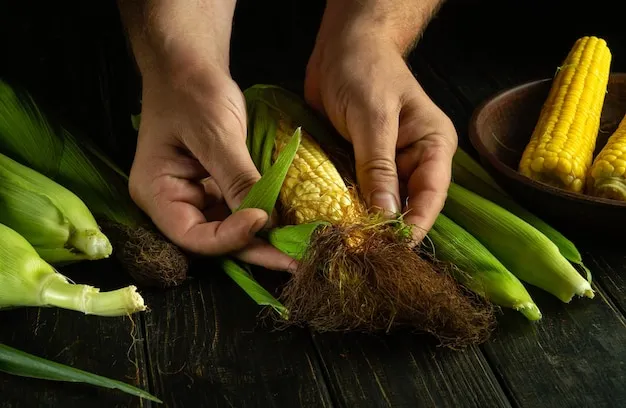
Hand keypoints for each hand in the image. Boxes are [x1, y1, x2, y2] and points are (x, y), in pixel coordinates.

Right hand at [129, 68, 295, 271]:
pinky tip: (289, 223)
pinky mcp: (217, 188)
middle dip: (255, 249)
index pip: (192, 235)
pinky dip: (263, 215)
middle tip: (295, 261)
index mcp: (156, 192)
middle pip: (214, 239)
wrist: (190, 65)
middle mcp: (174, 203)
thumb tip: (266, 222)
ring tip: (299, 248)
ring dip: (264, 238)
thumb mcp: (215, 134)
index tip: (263, 219)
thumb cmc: (192, 91)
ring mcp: (197, 197)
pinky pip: (240, 209)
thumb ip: (238, 179)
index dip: (229, 237)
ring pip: (231, 229)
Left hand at [304, 29, 456, 241]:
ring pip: (381, 204)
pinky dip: (348, 208)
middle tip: (364, 254)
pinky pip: (358, 192)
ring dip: (365, 222)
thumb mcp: (373, 118)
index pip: (430, 195)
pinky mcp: (361, 164)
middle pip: (407, 205)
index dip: (414, 225)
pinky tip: (335, 225)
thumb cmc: (364, 70)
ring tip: (348, 245)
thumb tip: (386, 217)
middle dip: (386, 230)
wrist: (341, 46)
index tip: (392, 249)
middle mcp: (414, 159)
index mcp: (433, 145)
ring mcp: (387, 163)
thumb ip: (378, 167)